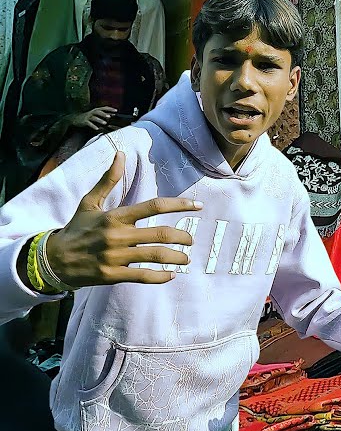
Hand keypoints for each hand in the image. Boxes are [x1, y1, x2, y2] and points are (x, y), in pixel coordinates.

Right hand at [44, 152, 199, 287]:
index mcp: (115, 216)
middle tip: (190, 239)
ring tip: (186, 258)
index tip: (198, 206)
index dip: (179, 205)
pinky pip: (142, 276)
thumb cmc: (77, 229)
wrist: (53, 259)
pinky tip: (171, 275)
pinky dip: (160, 277)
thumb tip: (120, 154)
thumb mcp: (89, 202)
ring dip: (176, 257)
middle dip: (182, 237)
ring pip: (155, 256)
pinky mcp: (112, 275)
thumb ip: (108, 180)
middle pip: (160, 234)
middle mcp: (117, 235)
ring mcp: (115, 257)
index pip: (154, 206)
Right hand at [71, 107, 116, 130]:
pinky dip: (93, 126)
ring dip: (100, 120)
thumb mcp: (96, 115)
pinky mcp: (84, 121)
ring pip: (94, 118)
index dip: (110, 109)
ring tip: (105, 123)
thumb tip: (113, 115)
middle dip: (104, 114)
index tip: (116, 110)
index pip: (104, 108)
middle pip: (98, 112)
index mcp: (96, 110)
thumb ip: (104, 114)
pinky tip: (97, 128)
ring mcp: (88, 116)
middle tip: (110, 117)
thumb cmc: (88, 117)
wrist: (76, 119)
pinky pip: (89, 123)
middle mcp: (92, 112)